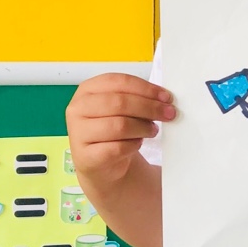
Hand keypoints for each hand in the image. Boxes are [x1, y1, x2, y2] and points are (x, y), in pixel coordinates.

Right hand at [66, 73, 174, 189]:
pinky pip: (118, 148)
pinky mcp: (86, 156)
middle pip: (119, 102)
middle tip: (169, 114)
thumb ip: (137, 99)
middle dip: (149, 107)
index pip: (118, 81)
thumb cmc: (113, 131)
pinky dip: (134, 145)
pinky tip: (137, 143)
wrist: (101, 164)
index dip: (145, 88)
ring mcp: (79, 133)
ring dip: (143, 128)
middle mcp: (78, 109)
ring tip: (153, 130)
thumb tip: (164, 99)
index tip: (166, 96)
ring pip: (120, 125)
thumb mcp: (122, 110)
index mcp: (87, 90)